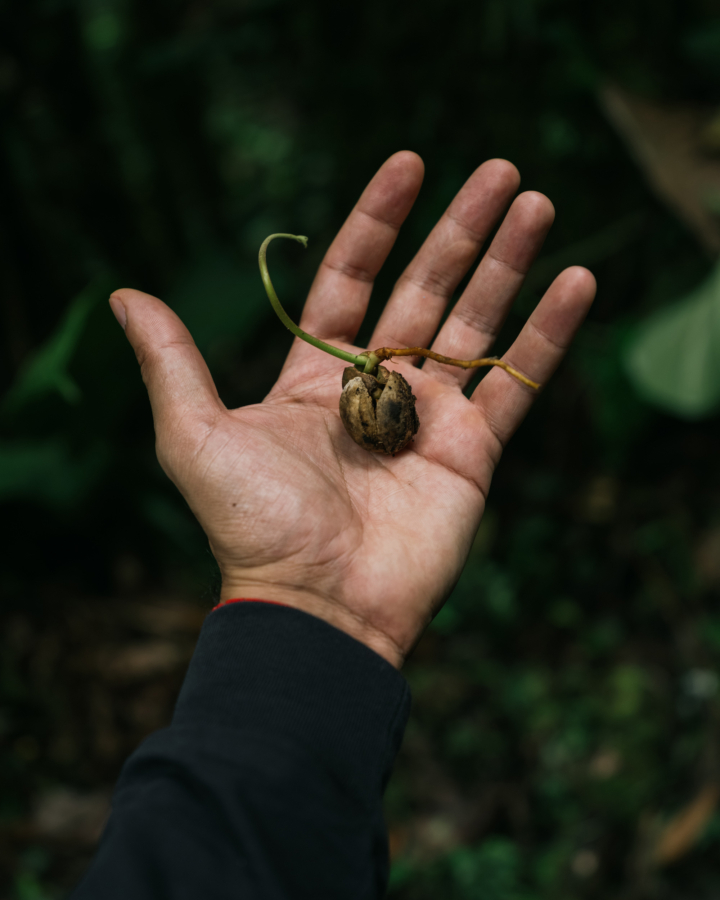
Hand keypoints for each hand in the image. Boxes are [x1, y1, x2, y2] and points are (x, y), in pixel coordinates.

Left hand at [110, 152, 595, 668]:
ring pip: (477, 325)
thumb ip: (172, 362)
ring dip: (509, 265)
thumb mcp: (195, 436)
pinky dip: (548, 335)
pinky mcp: (473, 453)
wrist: (317, 606)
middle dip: (461, 231)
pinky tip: (578, 281)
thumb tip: (123, 294)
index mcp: (315, 377)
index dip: (377, 221)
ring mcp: (429, 419)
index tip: (409, 164)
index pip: (352, 279)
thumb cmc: (253, 525)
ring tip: (539, 203)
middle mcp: (376, 389)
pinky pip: (517, 383)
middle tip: (502, 172)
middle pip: (426, 291)